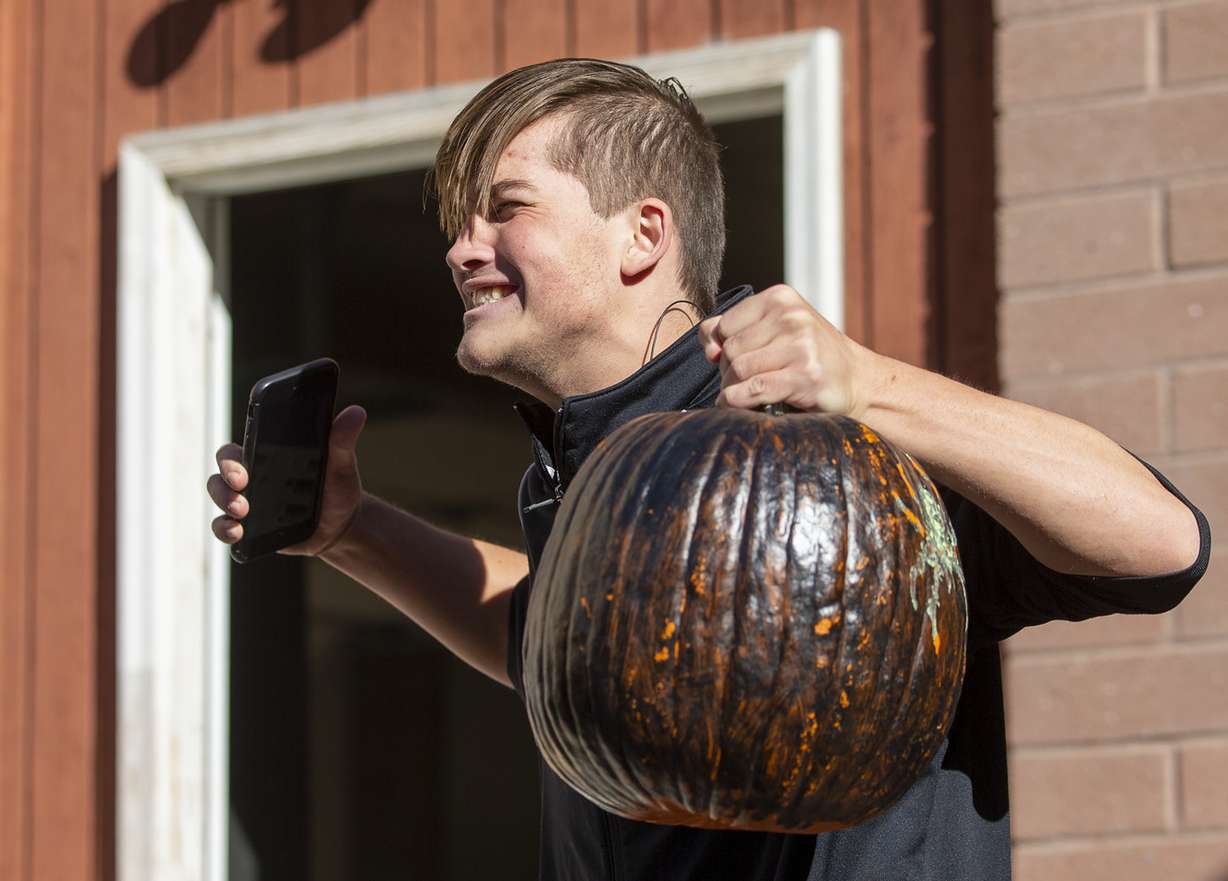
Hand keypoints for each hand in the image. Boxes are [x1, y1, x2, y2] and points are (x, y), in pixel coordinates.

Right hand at [206, 404, 368, 556]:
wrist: (342, 523)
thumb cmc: (336, 486)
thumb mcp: (341, 464)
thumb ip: (342, 440)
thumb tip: (356, 412)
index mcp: (265, 456)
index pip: (236, 450)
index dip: (230, 457)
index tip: (243, 466)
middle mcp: (251, 477)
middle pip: (222, 472)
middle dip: (226, 479)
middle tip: (242, 486)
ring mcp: (248, 503)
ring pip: (220, 498)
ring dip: (224, 503)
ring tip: (242, 513)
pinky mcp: (250, 529)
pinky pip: (225, 528)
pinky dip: (225, 530)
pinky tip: (237, 533)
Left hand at [696, 284, 870, 417]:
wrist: (858, 381)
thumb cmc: (810, 357)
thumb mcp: (776, 330)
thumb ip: (736, 329)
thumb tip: (710, 347)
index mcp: (781, 298)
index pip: (724, 325)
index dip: (721, 349)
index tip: (731, 362)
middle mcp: (791, 316)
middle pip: (731, 350)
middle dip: (729, 372)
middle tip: (744, 383)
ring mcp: (800, 344)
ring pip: (739, 370)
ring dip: (735, 389)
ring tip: (747, 395)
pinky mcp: (805, 375)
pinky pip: (754, 389)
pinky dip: (739, 401)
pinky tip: (741, 405)